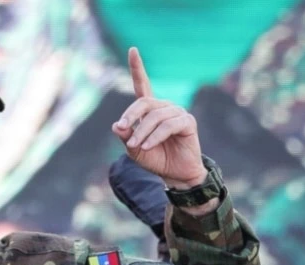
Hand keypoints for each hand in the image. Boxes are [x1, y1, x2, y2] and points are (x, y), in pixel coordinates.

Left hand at [112, 48, 207, 188]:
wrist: (175, 174)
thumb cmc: (155, 159)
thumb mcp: (134, 149)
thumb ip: (126, 136)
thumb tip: (116, 125)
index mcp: (150, 109)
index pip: (142, 85)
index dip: (137, 68)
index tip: (132, 49)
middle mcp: (164, 107)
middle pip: (144, 103)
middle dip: (131, 116)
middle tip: (123, 130)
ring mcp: (177, 113)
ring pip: (155, 117)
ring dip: (142, 132)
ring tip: (136, 147)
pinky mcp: (187, 122)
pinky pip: (168, 125)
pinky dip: (155, 137)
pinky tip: (146, 147)